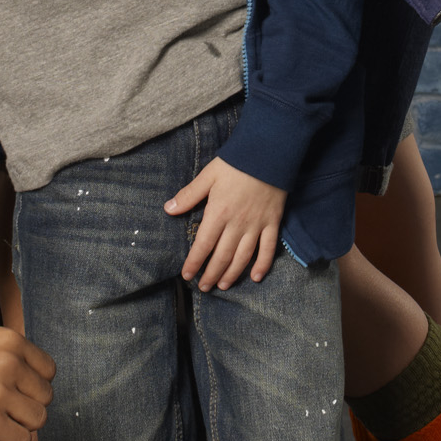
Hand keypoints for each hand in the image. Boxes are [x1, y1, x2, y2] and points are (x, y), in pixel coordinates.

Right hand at [0, 328, 53, 440]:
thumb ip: (7, 356)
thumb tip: (29, 379)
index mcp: (10, 340)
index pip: (48, 370)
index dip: (35, 385)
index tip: (20, 393)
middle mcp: (9, 363)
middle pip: (45, 396)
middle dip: (28, 407)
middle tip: (7, 411)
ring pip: (37, 419)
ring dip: (20, 426)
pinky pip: (20, 440)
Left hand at [166, 156, 285, 290]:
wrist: (268, 153)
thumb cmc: (236, 162)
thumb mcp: (208, 175)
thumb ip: (189, 194)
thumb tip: (168, 209)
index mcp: (219, 212)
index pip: (203, 245)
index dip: (194, 262)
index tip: (187, 275)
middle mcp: (237, 224)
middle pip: (222, 256)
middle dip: (211, 274)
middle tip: (204, 287)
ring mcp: (256, 225)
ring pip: (243, 257)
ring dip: (232, 274)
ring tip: (223, 285)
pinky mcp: (272, 222)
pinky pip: (268, 249)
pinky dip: (263, 265)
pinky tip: (255, 277)